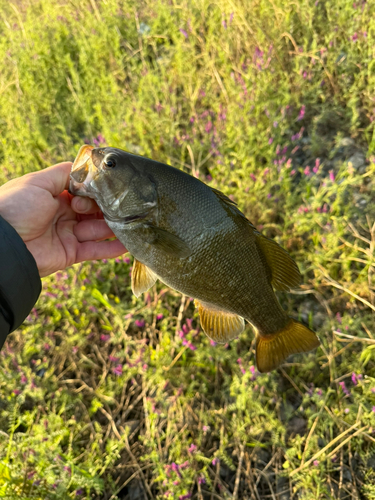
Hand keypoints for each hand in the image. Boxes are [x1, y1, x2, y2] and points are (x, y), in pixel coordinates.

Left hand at [0, 162, 126, 276]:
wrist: (3, 244)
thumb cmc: (16, 207)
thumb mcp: (38, 182)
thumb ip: (64, 174)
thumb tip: (86, 168)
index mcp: (55, 196)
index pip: (85, 191)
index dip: (95, 190)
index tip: (104, 189)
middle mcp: (63, 214)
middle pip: (94, 210)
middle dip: (107, 208)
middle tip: (116, 206)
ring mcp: (68, 234)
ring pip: (97, 229)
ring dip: (113, 226)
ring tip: (131, 222)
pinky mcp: (71, 254)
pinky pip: (95, 250)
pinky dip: (112, 248)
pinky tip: (128, 243)